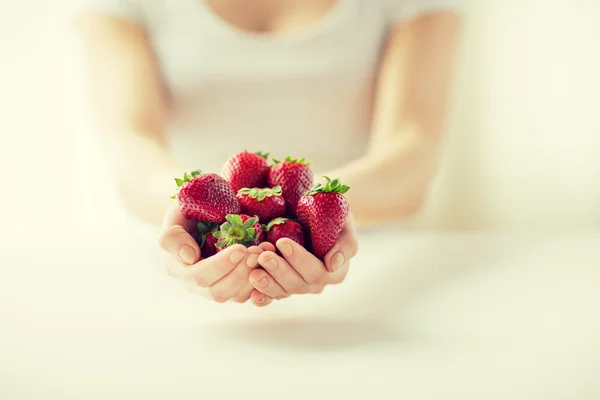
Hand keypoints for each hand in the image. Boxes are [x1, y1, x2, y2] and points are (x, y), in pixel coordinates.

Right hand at [158, 203, 272, 304]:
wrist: (205, 213)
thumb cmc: (188, 212)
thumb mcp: (174, 216)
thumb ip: (173, 236)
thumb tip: (189, 257)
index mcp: (179, 268)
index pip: (199, 276)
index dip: (221, 265)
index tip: (240, 248)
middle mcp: (196, 284)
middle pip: (219, 291)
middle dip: (241, 272)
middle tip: (258, 251)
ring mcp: (216, 286)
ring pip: (236, 295)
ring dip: (255, 277)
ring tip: (266, 253)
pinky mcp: (235, 286)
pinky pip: (250, 294)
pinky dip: (263, 280)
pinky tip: (271, 262)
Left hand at [248, 214, 357, 304]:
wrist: (310, 217)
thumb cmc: (330, 218)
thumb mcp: (344, 224)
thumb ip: (345, 244)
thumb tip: (333, 264)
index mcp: (334, 272)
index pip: (317, 271)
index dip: (299, 259)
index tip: (282, 242)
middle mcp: (315, 283)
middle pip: (297, 283)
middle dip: (278, 270)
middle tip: (263, 255)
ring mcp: (296, 286)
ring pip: (282, 291)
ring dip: (267, 282)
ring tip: (253, 269)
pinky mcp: (279, 286)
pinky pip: (270, 297)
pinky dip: (261, 297)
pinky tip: (252, 294)